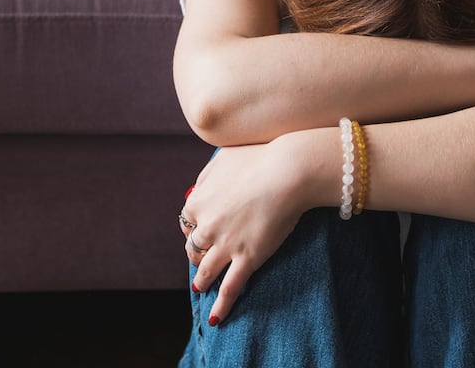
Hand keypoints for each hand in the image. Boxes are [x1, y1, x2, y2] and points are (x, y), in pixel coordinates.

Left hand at [178, 138, 311, 326]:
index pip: (187, 222)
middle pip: (193, 248)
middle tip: (202, 258)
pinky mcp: (247, 258)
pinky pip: (230, 289)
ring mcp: (225, 245)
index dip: (194, 227)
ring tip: (201, 288)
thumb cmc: (260, 158)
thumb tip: (197, 188)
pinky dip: (221, 306)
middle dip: (196, 255)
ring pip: (206, 271)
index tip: (201, 230)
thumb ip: (207, 176)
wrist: (287, 171)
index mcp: (198, 201)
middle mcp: (206, 226)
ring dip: (202, 281)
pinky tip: (216, 318)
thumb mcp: (223, 158)